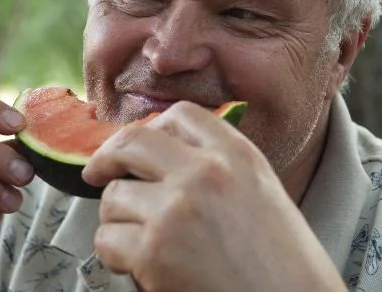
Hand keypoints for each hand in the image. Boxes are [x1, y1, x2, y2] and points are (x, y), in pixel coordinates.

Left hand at [82, 102, 344, 291]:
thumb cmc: (283, 265)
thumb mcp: (262, 192)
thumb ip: (219, 167)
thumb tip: (163, 157)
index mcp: (237, 155)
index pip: (179, 114)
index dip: (151, 128)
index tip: (137, 146)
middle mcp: (206, 173)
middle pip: (132, 142)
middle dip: (107, 159)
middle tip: (97, 172)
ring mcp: (176, 209)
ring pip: (113, 197)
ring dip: (117, 219)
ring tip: (142, 241)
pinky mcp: (154, 250)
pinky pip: (106, 239)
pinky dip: (115, 255)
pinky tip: (138, 266)